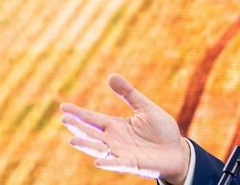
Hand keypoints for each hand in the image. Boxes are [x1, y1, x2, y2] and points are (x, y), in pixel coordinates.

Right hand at [60, 74, 190, 183]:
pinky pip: (118, 164)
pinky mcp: (132, 164)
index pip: (93, 118)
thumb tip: (110, 76)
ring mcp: (121, 153)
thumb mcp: (145, 108)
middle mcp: (114, 140)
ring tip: (72, 139)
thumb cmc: (161, 130)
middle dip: (78, 127)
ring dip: (86, 145)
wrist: (177, 151)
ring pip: (99, 149)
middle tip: (64, 119)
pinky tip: (98, 162)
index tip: (63, 106)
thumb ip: (128, 94)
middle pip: (91, 133)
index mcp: (116, 126)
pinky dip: (108, 163)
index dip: (78, 113)